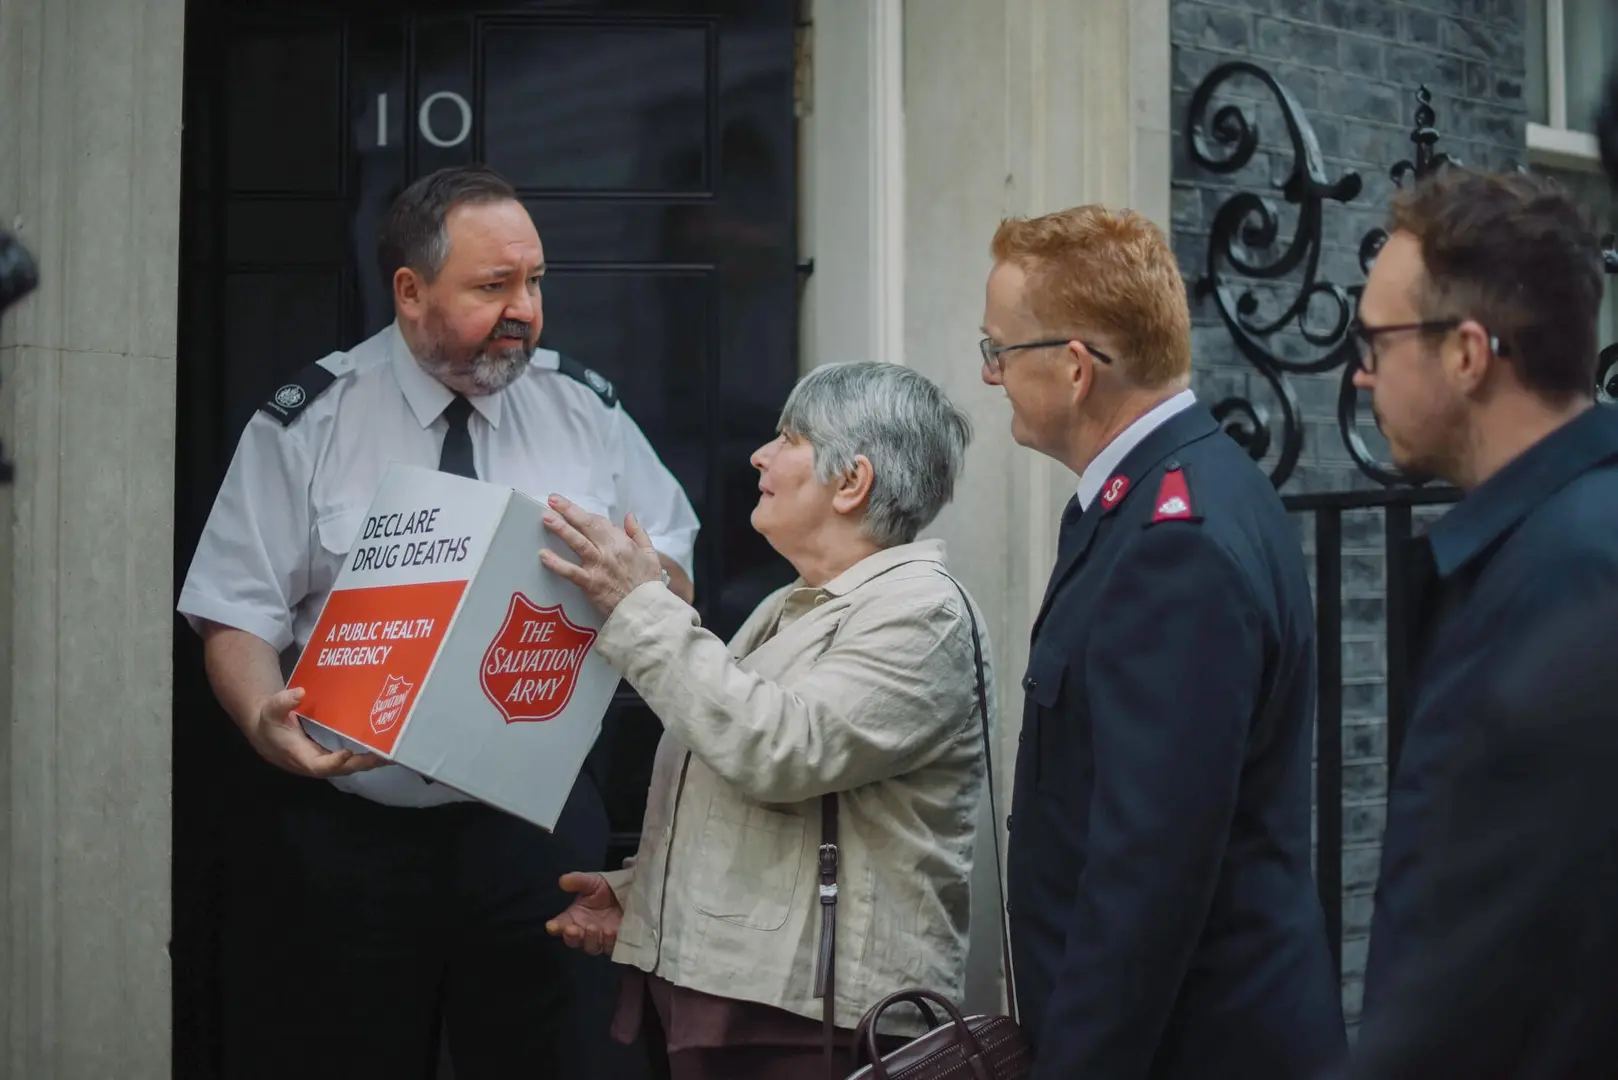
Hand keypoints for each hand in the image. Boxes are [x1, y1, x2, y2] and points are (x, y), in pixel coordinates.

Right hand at [243, 687, 385, 778]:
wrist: (268, 734)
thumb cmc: (271, 722)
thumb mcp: (272, 710)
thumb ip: (283, 702)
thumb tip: (300, 693)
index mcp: (299, 755)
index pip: (318, 765)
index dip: (332, 762)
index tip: (346, 753)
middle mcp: (315, 763)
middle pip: (341, 769)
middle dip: (361, 763)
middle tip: (383, 755)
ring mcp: (325, 762)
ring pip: (349, 767)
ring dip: (369, 762)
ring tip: (391, 754)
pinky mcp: (331, 758)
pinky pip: (350, 761)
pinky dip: (366, 757)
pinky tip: (384, 750)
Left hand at [539, 494, 666, 616]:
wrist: (646, 610)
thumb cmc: (648, 584)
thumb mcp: (651, 554)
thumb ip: (639, 533)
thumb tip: (629, 516)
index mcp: (623, 542)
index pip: (600, 522)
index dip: (582, 513)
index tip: (568, 507)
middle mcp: (609, 550)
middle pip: (587, 526)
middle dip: (568, 511)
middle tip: (552, 500)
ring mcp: (598, 567)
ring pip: (578, 543)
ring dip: (561, 529)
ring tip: (546, 518)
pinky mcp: (591, 584)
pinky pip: (571, 572)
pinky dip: (557, 564)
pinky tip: (544, 555)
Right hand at [546, 871, 623, 954]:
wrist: (630, 894)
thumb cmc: (605, 889)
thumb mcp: (592, 882)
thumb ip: (578, 881)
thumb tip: (563, 880)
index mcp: (573, 917)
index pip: (559, 925)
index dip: (555, 927)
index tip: (552, 926)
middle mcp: (584, 931)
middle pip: (573, 940)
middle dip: (571, 936)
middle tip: (571, 929)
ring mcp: (599, 939)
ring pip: (591, 946)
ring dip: (591, 939)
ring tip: (593, 927)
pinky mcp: (615, 942)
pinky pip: (611, 947)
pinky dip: (609, 941)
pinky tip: (611, 932)